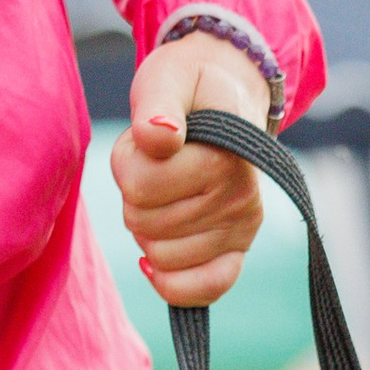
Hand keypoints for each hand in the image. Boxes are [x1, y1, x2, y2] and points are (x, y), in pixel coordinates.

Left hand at [109, 32, 267, 306]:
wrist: (226, 92)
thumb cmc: (186, 87)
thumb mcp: (166, 78)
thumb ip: (157, 104)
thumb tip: (157, 137)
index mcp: (224, 155)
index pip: (139, 186)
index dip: (127, 160)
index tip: (145, 137)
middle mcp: (241, 196)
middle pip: (143, 223)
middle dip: (134, 193)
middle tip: (155, 163)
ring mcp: (242, 227)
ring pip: (158, 256)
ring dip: (147, 225)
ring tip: (166, 188)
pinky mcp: (238, 251)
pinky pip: (203, 291)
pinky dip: (170, 282)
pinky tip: (153, 260)